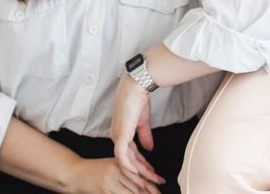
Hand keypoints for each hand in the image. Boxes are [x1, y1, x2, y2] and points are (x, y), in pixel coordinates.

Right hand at [66, 156, 161, 193]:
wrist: (75, 173)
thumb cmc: (95, 170)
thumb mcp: (112, 165)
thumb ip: (127, 172)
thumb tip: (144, 182)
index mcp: (121, 163)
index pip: (141, 176)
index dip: (153, 185)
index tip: (161, 188)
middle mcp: (117, 171)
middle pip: (138, 187)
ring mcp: (109, 183)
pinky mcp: (103, 191)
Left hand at [109, 73, 164, 190]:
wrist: (136, 86)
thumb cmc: (138, 100)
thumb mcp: (142, 122)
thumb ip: (144, 136)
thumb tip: (149, 149)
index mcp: (120, 133)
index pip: (130, 154)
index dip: (141, 165)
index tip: (151, 173)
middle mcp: (116, 137)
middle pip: (128, 161)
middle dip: (141, 173)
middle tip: (152, 183)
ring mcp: (117, 137)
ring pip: (126, 161)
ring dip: (138, 173)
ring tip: (147, 182)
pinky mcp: (121, 135)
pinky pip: (122, 156)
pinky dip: (128, 166)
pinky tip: (136, 174)